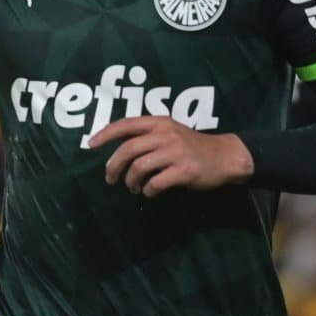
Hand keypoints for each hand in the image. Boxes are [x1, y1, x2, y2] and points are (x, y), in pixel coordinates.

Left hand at [92, 117, 253, 197]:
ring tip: (134, 187)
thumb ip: (148, 136)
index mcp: (160, 122)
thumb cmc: (192, 145)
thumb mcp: (171, 132)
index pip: (126, 124)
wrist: (224, 156)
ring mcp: (175, 152)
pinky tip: (151, 192)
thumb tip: (119, 150)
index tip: (91, 144)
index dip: (105, 134)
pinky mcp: (184, 170)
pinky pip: (156, 183)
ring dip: (131, 181)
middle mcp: (166, 134)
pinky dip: (149, 190)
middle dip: (114, 166)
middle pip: (128, 150)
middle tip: (111, 178)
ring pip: (139, 167)